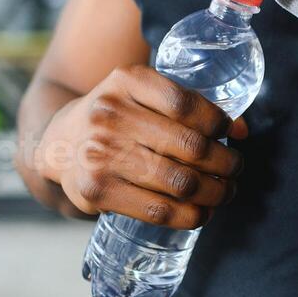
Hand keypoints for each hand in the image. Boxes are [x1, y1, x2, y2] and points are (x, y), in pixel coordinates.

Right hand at [41, 65, 247, 228]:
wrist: (57, 143)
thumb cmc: (114, 118)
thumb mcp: (139, 95)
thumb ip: (186, 106)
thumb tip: (240, 130)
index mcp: (126, 80)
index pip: (186, 104)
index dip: (219, 123)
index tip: (231, 134)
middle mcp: (110, 114)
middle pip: (191, 146)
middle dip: (226, 164)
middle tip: (235, 170)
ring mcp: (101, 154)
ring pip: (180, 182)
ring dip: (215, 192)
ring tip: (225, 192)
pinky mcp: (97, 191)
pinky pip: (159, 210)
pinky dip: (191, 215)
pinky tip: (202, 212)